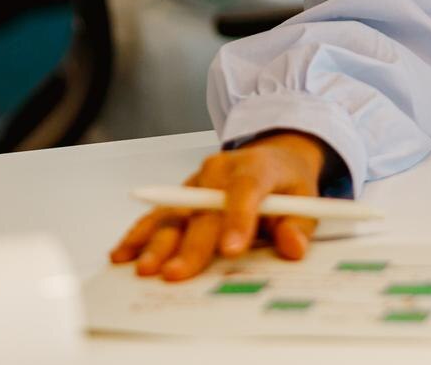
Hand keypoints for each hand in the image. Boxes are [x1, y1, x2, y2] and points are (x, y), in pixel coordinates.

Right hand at [109, 132, 328, 280]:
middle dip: (189, 245)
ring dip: (157, 241)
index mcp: (256, 167)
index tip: (231, 250)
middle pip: (203, 209)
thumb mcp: (306, 199)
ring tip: (144, 267)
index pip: (245, 190)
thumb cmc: (287, 182)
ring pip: (175, 212)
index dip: (237, 219)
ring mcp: (196, 180)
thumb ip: (299, 225)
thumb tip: (293, 247)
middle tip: (176, 274)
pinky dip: (140, 233)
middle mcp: (221, 170)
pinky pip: (159, 214)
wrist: (273, 156)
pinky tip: (124, 252)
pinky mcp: (182, 193)